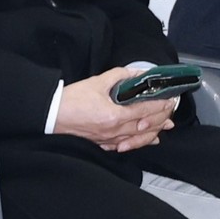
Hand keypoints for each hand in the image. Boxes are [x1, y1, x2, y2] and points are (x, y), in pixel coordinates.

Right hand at [56, 68, 177, 150]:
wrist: (49, 116)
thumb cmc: (69, 101)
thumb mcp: (96, 82)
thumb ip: (120, 76)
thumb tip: (137, 73)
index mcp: (115, 115)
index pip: (147, 111)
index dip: (161, 105)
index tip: (169, 99)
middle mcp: (115, 130)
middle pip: (147, 126)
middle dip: (162, 118)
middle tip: (170, 110)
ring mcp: (109, 139)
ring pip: (140, 138)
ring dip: (155, 131)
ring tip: (166, 126)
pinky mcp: (102, 143)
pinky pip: (127, 145)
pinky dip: (140, 142)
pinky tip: (147, 139)